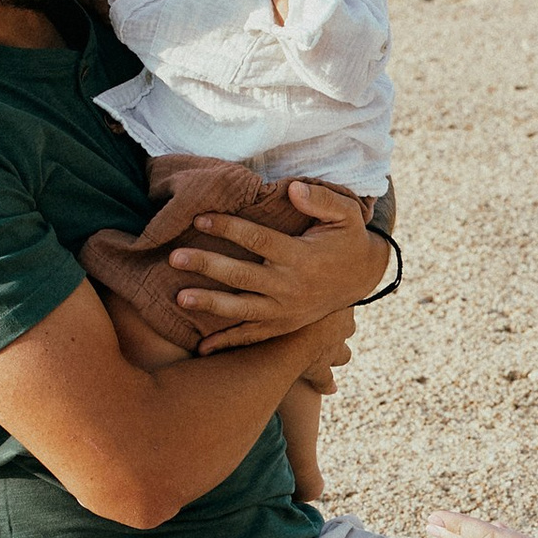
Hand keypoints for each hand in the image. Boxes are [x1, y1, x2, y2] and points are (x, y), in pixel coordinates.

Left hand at [167, 178, 389, 348]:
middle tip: (175, 257)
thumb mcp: (346, 215)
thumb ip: (322, 199)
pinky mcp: (284, 326)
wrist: (362, 277)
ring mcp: (285, 311)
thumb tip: (294, 189)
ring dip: (210, 304)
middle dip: (207, 266)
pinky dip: (228, 343)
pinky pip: (252, 337)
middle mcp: (290, 287)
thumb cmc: (347, 239)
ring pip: (242, 309)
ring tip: (179, 298)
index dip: (229, 228)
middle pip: (242, 276)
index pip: (259, 240)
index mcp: (301, 257)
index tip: (200, 218)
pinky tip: (202, 349)